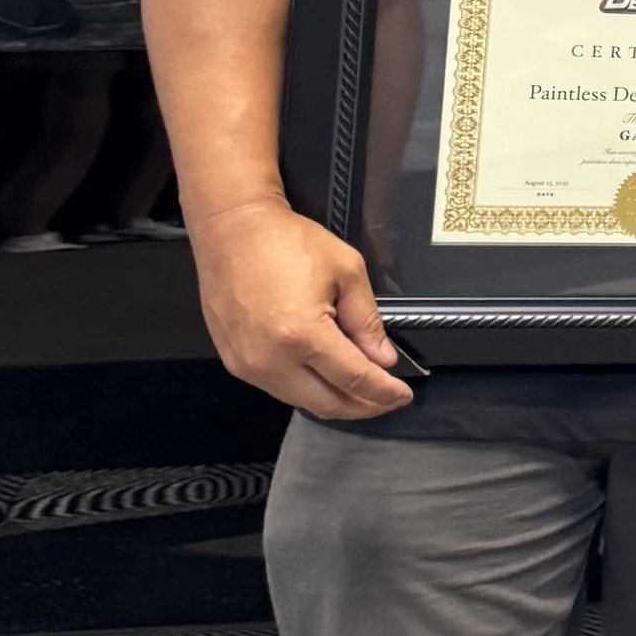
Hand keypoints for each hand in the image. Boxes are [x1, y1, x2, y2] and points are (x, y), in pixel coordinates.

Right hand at [188, 194, 413, 420]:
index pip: (355, 380)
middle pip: (329, 404)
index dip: (385, 392)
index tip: (404, 395)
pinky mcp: (235, 363)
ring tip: (361, 388)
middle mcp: (271, 360)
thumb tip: (383, 359)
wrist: (232, 229)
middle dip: (365, 407)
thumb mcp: (346, 270)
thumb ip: (367, 320)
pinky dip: (308, 388)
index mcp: (302, 335)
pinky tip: (325, 375)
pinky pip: (279, 389)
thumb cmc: (288, 241)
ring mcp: (249, 366)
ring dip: (336, 400)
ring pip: (303, 401)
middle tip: (387, 398)